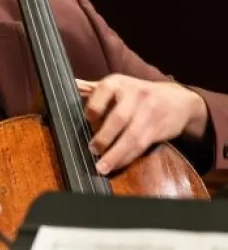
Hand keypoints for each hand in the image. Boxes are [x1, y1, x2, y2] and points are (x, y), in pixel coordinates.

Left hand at [76, 74, 206, 173]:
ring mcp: (149, 111)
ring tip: (101, 166)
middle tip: (92, 149)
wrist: (179, 99)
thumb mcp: (118, 86)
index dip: (93, 107)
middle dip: (104, 137)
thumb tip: (71, 85)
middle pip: (118, 118)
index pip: (103, 91)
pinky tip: (116, 164)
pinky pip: (140, 145)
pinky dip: (126, 157)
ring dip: (115, 154)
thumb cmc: (138, 94)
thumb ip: (94, 89)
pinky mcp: (158, 128)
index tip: (86, 120)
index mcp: (119, 82)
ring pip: (131, 136)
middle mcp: (135, 94)